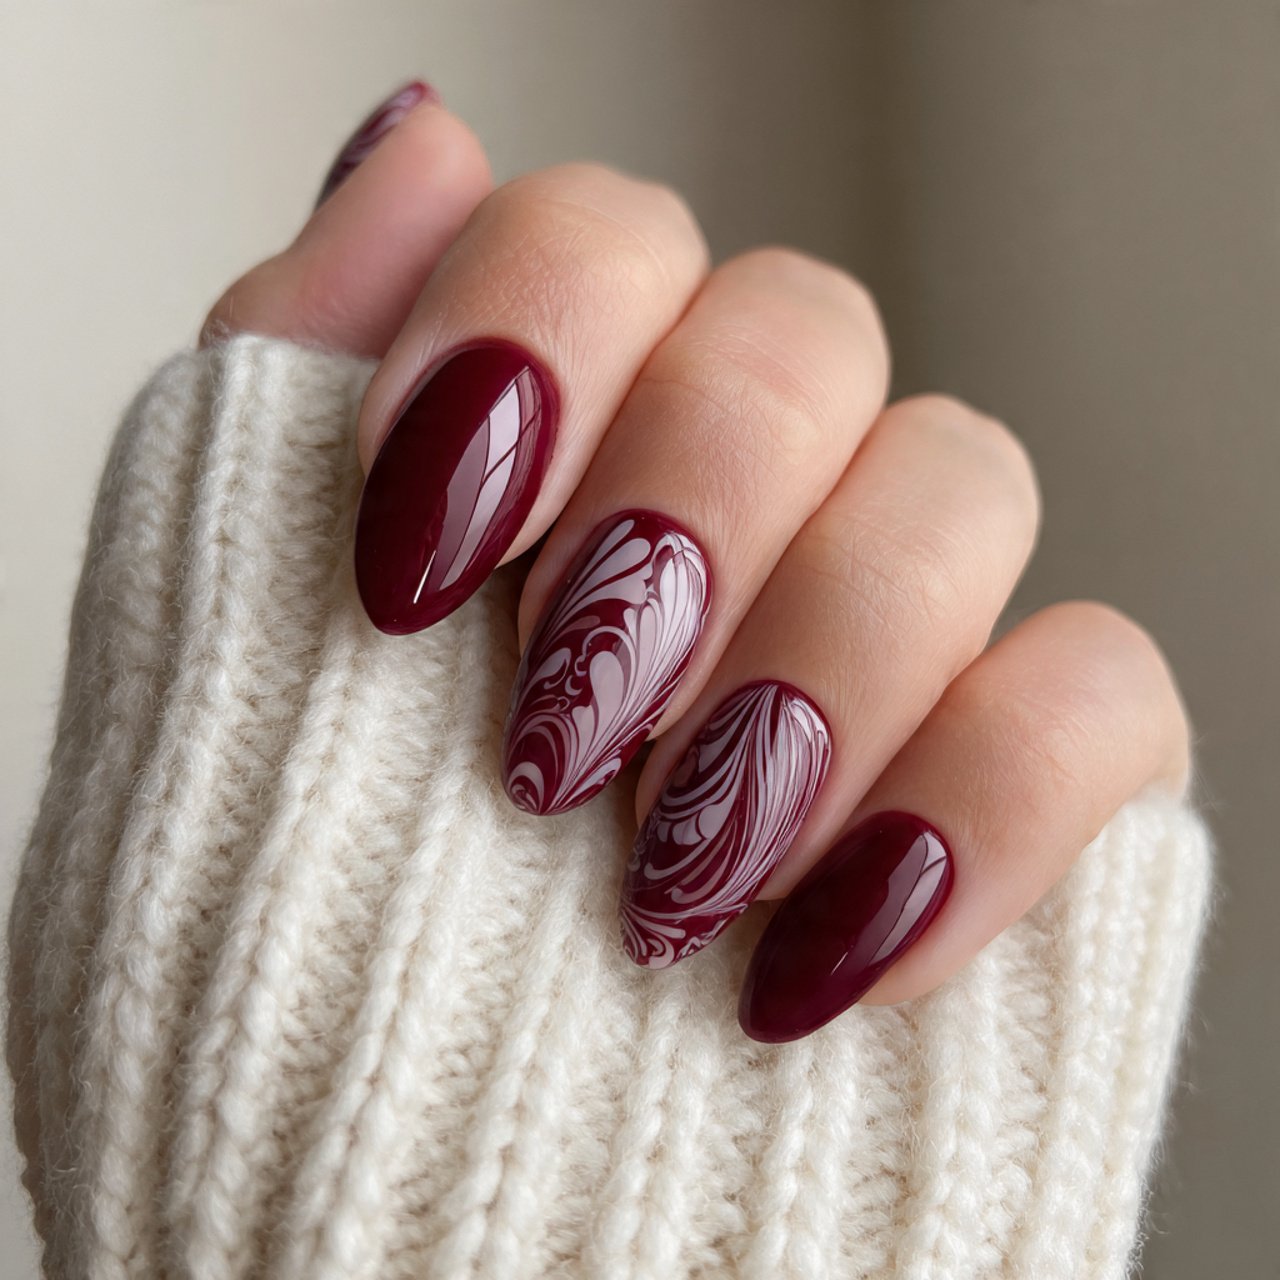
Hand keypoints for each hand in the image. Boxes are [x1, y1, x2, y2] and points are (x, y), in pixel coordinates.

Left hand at [203, 84, 1189, 1041]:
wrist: (383, 1217)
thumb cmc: (279, 957)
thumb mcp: (217, 652)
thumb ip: (296, 381)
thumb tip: (421, 140)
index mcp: (559, 446)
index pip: (603, 237)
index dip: (526, 344)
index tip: (418, 564)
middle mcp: (740, 504)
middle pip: (804, 331)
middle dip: (684, 515)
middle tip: (557, 736)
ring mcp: (887, 634)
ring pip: (964, 479)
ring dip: (824, 663)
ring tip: (679, 874)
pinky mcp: (1009, 784)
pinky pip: (1102, 692)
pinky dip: (988, 803)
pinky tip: (839, 945)